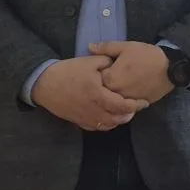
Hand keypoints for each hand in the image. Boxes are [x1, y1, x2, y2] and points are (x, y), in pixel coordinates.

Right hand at [32, 55, 148, 130]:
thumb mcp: (89, 62)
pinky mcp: (77, 121)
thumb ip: (107, 62)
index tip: (145, 101)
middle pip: (117, 118)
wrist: (44, 84)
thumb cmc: (68, 71)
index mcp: (98, 95)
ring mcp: (85, 117)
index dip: (136, 105)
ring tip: (126, 112)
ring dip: (119, 120)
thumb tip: (118, 64)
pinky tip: (110, 117)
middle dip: (129, 114)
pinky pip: (96, 127)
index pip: (123, 105)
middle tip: (136, 107)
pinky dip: (106, 124)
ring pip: (107, 125)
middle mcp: (93, 109)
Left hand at [92, 40, 174, 104]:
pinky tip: (130, 90)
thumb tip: (89, 47)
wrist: (170, 67)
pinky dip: (126, 98)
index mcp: (110, 79)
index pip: (95, 79)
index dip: (99, 72)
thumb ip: (106, 48)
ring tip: (122, 82)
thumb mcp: (126, 47)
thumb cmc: (146, 55)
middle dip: (105, 84)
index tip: (105, 67)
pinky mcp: (137, 105)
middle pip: (103, 91)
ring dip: (115, 93)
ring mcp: (127, 101)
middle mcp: (116, 93)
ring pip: (114, 100)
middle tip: (114, 75)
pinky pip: (126, 104)